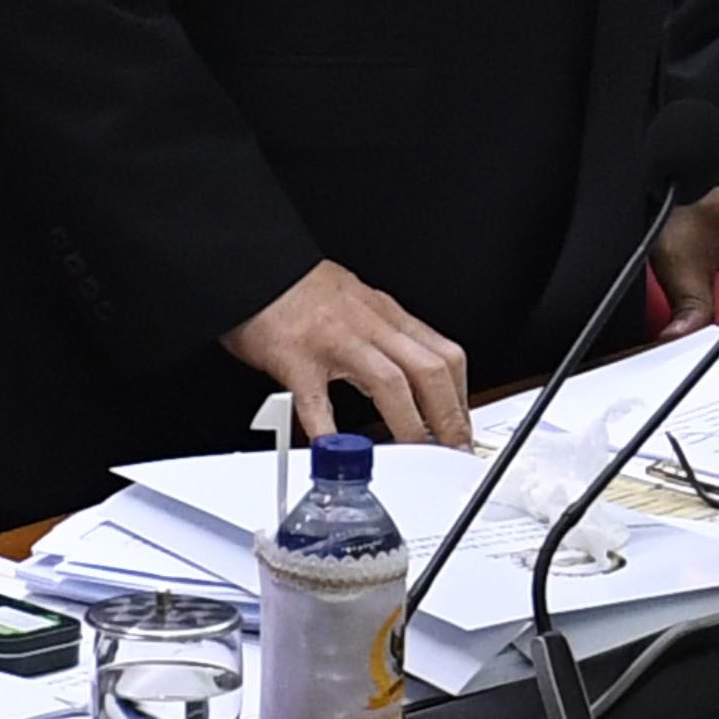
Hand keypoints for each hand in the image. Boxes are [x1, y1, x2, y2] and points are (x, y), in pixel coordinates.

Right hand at [228, 259, 477, 449]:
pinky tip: (335, 452)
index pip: (444, 355)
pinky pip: (316, 399)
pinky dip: (328, 430)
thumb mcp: (361, 304)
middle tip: (454, 449)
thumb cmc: (304, 292)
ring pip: (389, 381)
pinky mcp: (295, 357)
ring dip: (408, 423)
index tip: (465, 426)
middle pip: (428, 370)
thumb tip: (415, 377)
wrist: (254, 266)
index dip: (462, 396)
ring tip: (414, 453)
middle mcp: (370, 325)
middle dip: (448, 415)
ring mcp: (334, 341)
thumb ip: (386, 337)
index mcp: (388, 316)